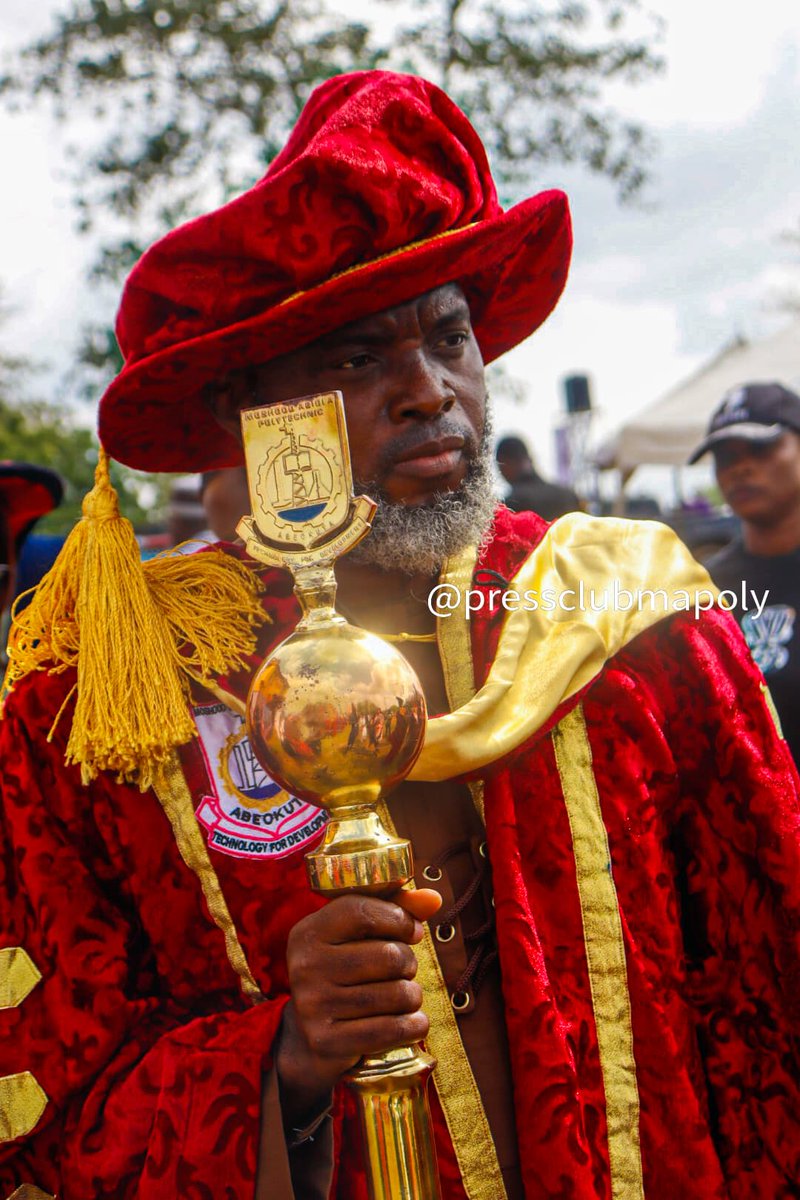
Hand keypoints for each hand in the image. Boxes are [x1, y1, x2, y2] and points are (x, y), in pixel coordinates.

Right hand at [276, 888, 441, 1126]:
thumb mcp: (358, 935)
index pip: (362, 912)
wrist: (308, 1036)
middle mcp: (306, 966)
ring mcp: (314, 1006)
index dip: (399, 919)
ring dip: (413, 995)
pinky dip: (414, 1025)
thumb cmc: (344, 973)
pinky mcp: (328, 1041)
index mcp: (308, 932)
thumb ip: (395, 909)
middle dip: (409, 963)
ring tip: (404, 996)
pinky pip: (392, 1030)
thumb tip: (434, 899)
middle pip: (388, 956)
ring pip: (396, 994)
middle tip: (403, 971)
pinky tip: (413, 1021)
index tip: (414, 932)